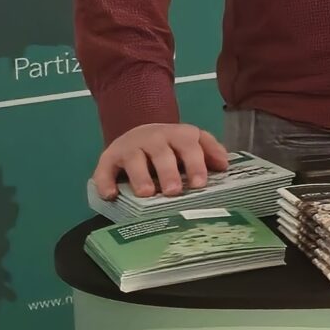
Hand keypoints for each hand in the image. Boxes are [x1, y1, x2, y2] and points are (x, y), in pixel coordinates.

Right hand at [92, 121, 229, 203]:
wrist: (139, 134)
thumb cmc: (173, 147)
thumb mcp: (193, 143)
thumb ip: (209, 150)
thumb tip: (224, 164)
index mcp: (178, 135)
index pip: (189, 145)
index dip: (195, 163)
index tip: (200, 184)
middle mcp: (153, 138)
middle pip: (161, 153)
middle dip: (168, 172)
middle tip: (174, 191)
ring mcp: (130, 147)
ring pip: (134, 159)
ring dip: (140, 176)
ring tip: (147, 194)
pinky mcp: (109, 157)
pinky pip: (104, 169)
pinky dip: (105, 181)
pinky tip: (111, 195)